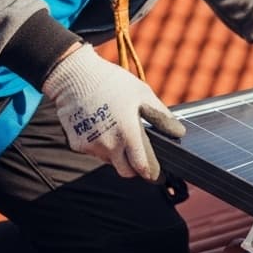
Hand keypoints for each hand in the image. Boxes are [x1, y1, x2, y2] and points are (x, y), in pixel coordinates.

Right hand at [40, 44, 185, 179]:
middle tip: (140, 156)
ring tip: (118, 131)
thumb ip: (161, 117)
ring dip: (117, 155)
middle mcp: (109, 145)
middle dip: (135, 168)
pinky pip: (94, 152)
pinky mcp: (77, 144)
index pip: (143, 167)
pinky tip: (101, 127)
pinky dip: (100, 146)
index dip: (153, 174)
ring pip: (109, 161)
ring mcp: (91, 146)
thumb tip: (179, 132)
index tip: (158, 176)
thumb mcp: (143, 94)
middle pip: (126, 171)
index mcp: (128, 134)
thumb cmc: (112, 83)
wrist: (74, 76)